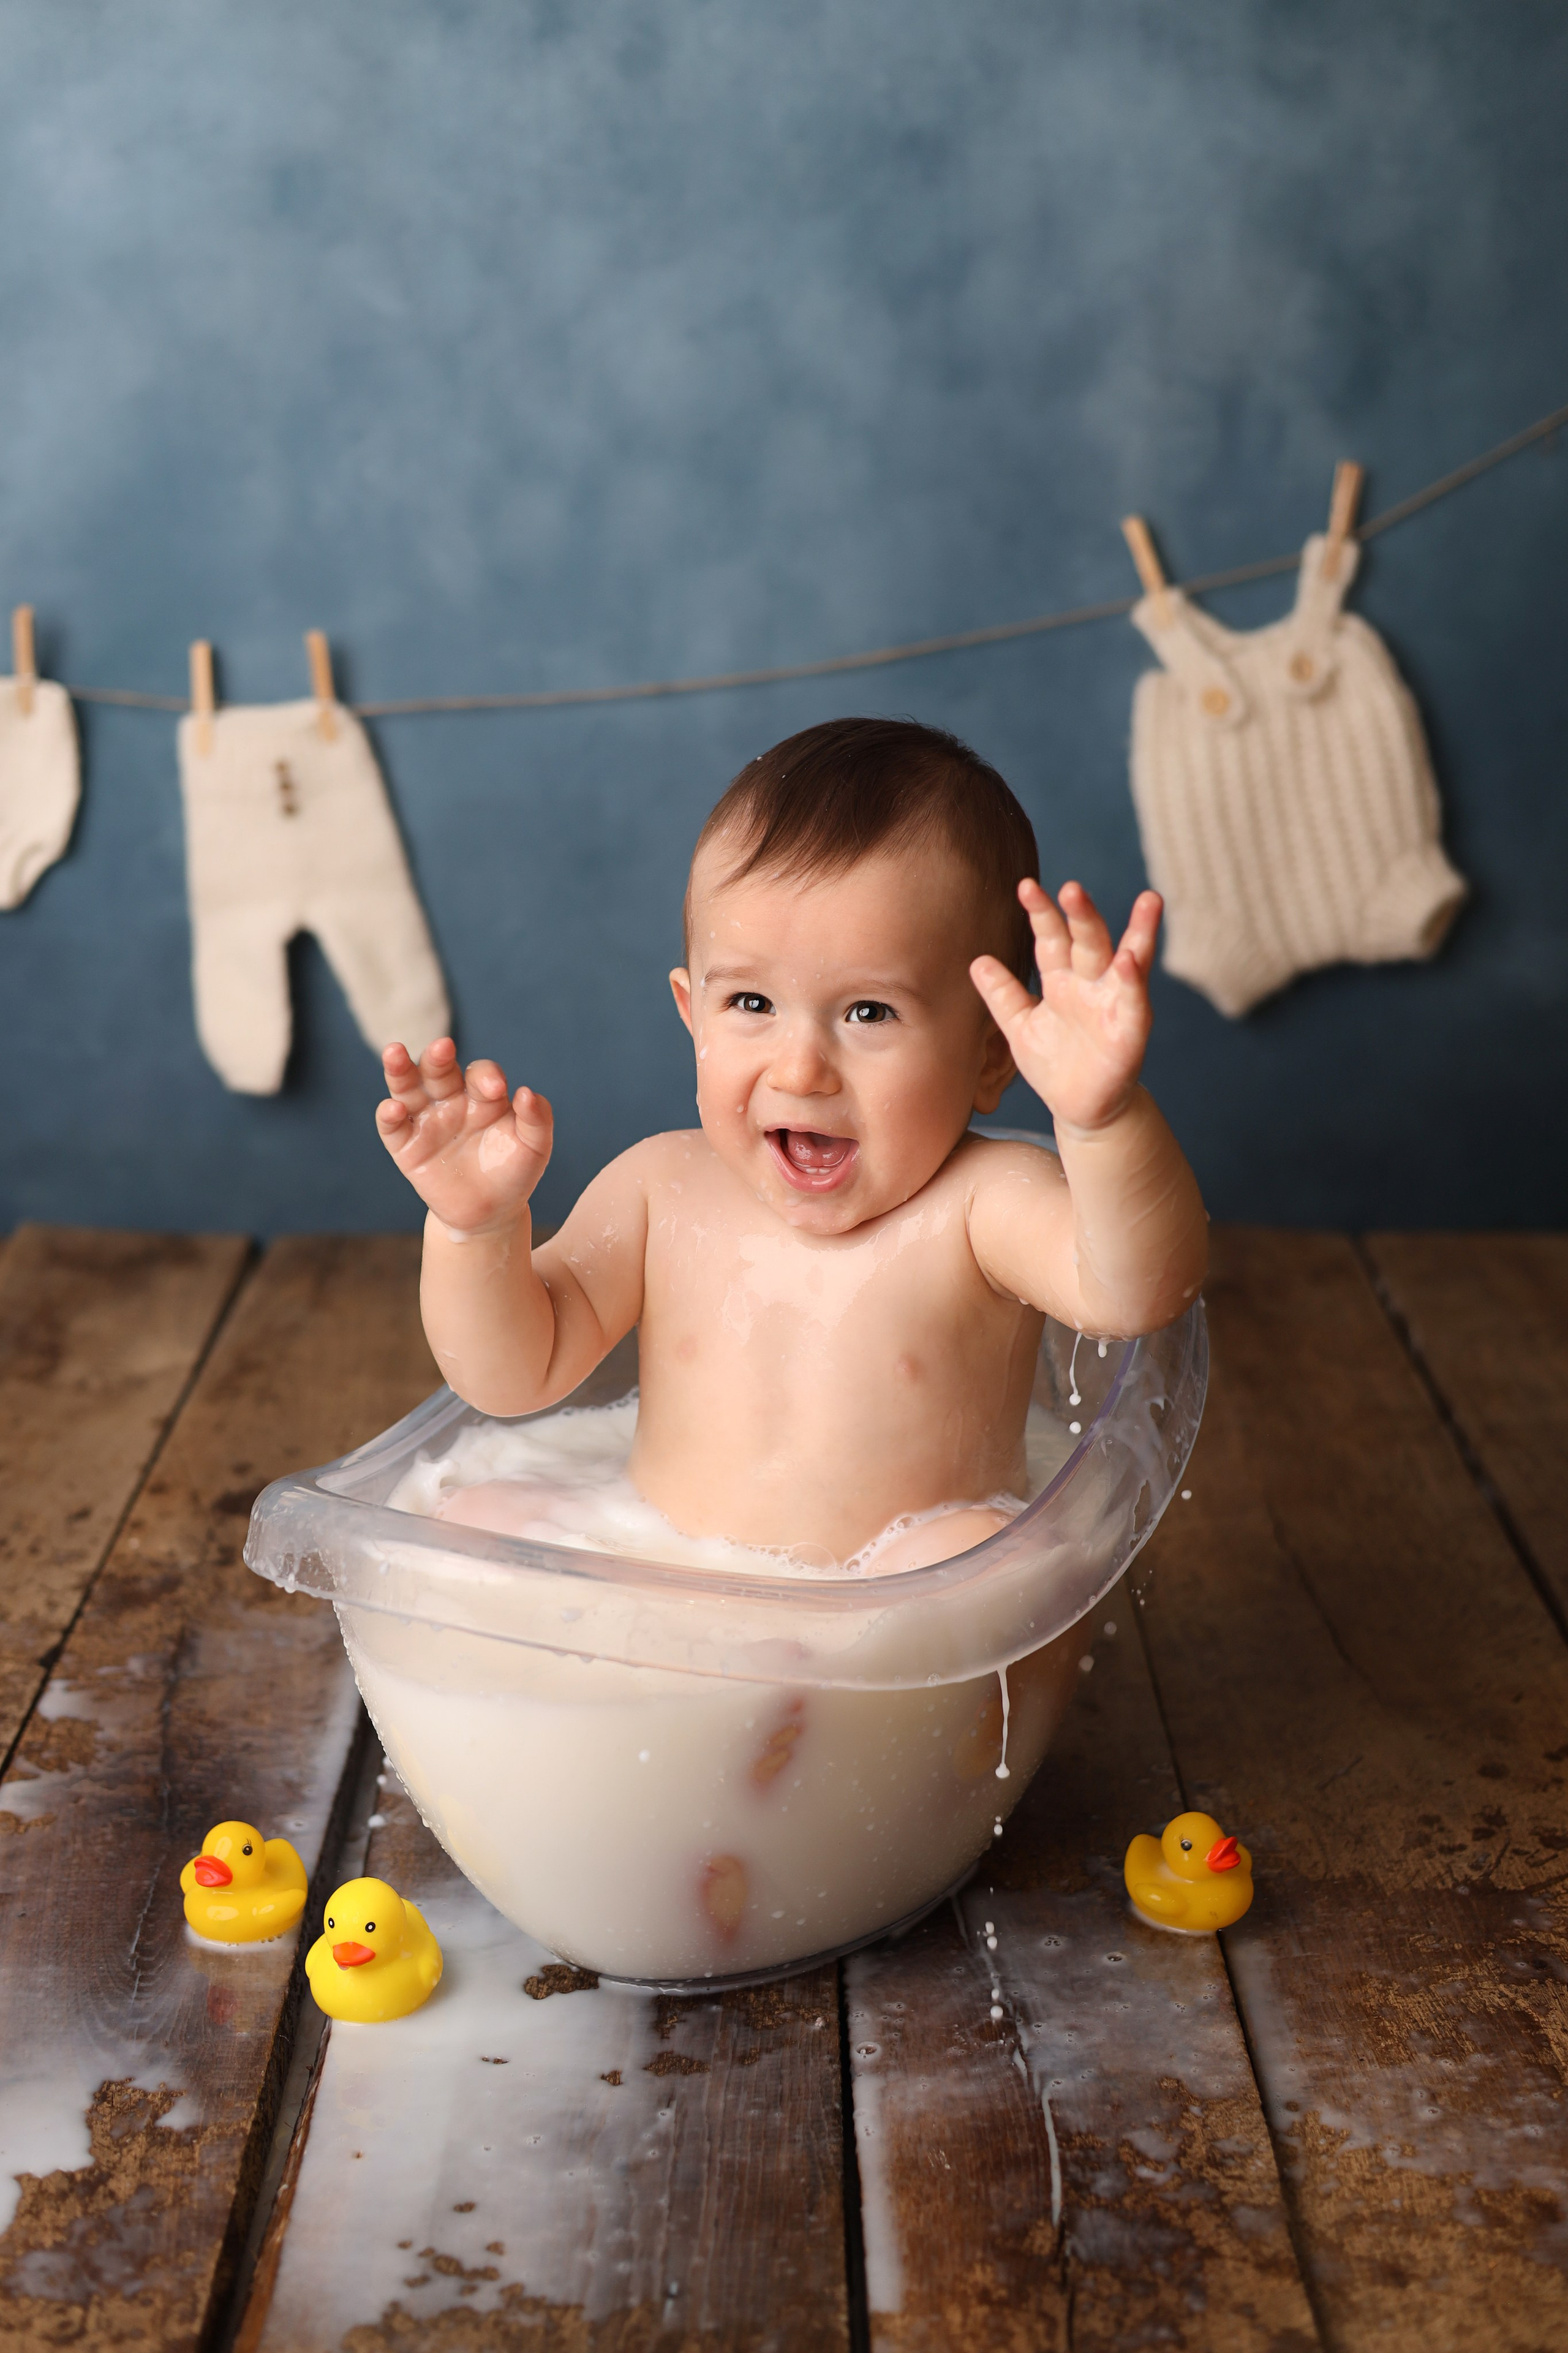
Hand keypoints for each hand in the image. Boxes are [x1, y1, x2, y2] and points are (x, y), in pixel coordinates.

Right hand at [376, 1038, 552, 1234]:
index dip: (486, 1076)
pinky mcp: (406, 1147)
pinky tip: (394, 1108)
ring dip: (400, 1069)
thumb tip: (527, 1093)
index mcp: (482, 1095)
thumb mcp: (534, 1148)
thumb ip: (537, 1119)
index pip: (480, 1074)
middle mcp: (451, 1100)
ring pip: (408, 1088)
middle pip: (439, 1070)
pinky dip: (389, 1115)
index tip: (496, 1089)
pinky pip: (393, 1127)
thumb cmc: (514, 1173)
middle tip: (443, 1047)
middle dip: (438, 1057)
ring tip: (394, 1052)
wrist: (491, 1214)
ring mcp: (426, 1121)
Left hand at [970, 882, 1161, 1134]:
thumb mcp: (1019, 1028)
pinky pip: (1135, 1003)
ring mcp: (1114, 1006)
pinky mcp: (1131, 1032)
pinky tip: (1131, 960)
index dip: (1041, 913)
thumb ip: (1002, 995)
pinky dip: (1134, 982)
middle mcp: (1091, 986)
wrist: (1080, 1111)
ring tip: (1147, 902)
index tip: (1025, 886)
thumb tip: (977, 961)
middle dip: (1082, 915)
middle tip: (1072, 888)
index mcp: (1062, 981)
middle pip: (1088, 942)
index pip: (1052, 939)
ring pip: (1129, 961)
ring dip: (1139, 932)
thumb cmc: (1054, 1065)